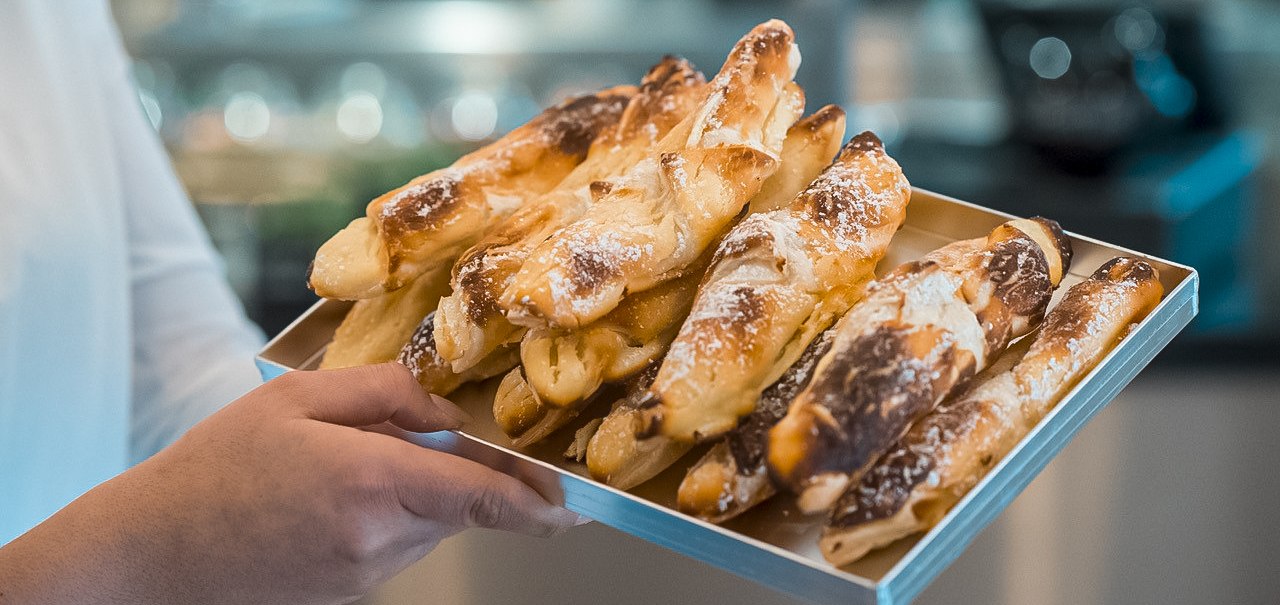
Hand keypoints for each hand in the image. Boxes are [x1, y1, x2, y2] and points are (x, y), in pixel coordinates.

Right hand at [0, 363, 577, 604]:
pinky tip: (329, 497)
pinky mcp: (353, 592)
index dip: (539, 499)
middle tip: (406, 432)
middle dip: (458, 466)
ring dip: (417, 489)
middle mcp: (380, 540)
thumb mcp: (297, 401)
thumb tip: (449, 404)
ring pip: (431, 522)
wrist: (152, 553)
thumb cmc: (216, 469)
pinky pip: (399, 544)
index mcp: (372, 483)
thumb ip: (387, 392)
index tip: (575, 500)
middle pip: (461, 502)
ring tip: (340, 465)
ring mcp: (367, 575)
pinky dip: (389, 514)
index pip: (484, 496)